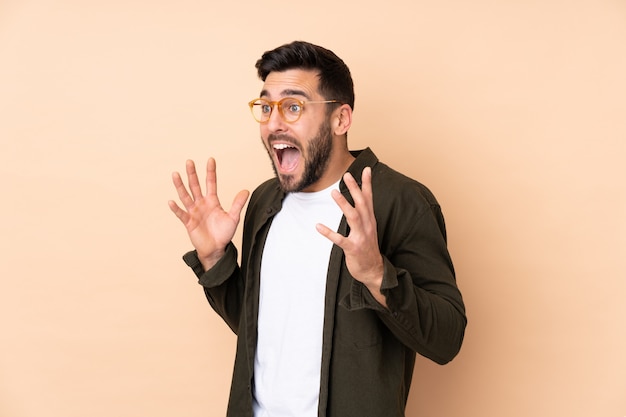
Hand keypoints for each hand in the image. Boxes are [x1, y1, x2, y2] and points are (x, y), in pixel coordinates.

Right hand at [168, 158, 249, 269]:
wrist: (216, 249)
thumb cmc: (224, 234)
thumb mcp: (233, 218)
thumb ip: (238, 204)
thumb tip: (246, 190)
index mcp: (212, 201)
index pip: (211, 183)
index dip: (210, 172)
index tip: (211, 159)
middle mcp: (201, 204)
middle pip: (195, 186)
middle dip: (192, 174)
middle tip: (189, 161)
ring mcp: (194, 212)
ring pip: (185, 196)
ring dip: (180, 186)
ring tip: (175, 174)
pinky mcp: (189, 222)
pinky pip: (181, 214)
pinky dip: (176, 208)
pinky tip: (171, 201)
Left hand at [316, 167, 386, 306]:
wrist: (374, 271)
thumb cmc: (368, 248)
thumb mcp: (369, 229)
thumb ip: (363, 215)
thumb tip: (359, 200)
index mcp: (370, 220)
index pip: (369, 199)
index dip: (367, 184)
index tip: (366, 169)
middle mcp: (367, 226)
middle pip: (362, 204)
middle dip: (355, 189)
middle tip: (347, 175)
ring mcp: (361, 237)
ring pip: (353, 217)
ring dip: (344, 204)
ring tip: (334, 193)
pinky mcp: (352, 248)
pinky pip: (340, 239)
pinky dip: (329, 233)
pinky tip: (318, 226)